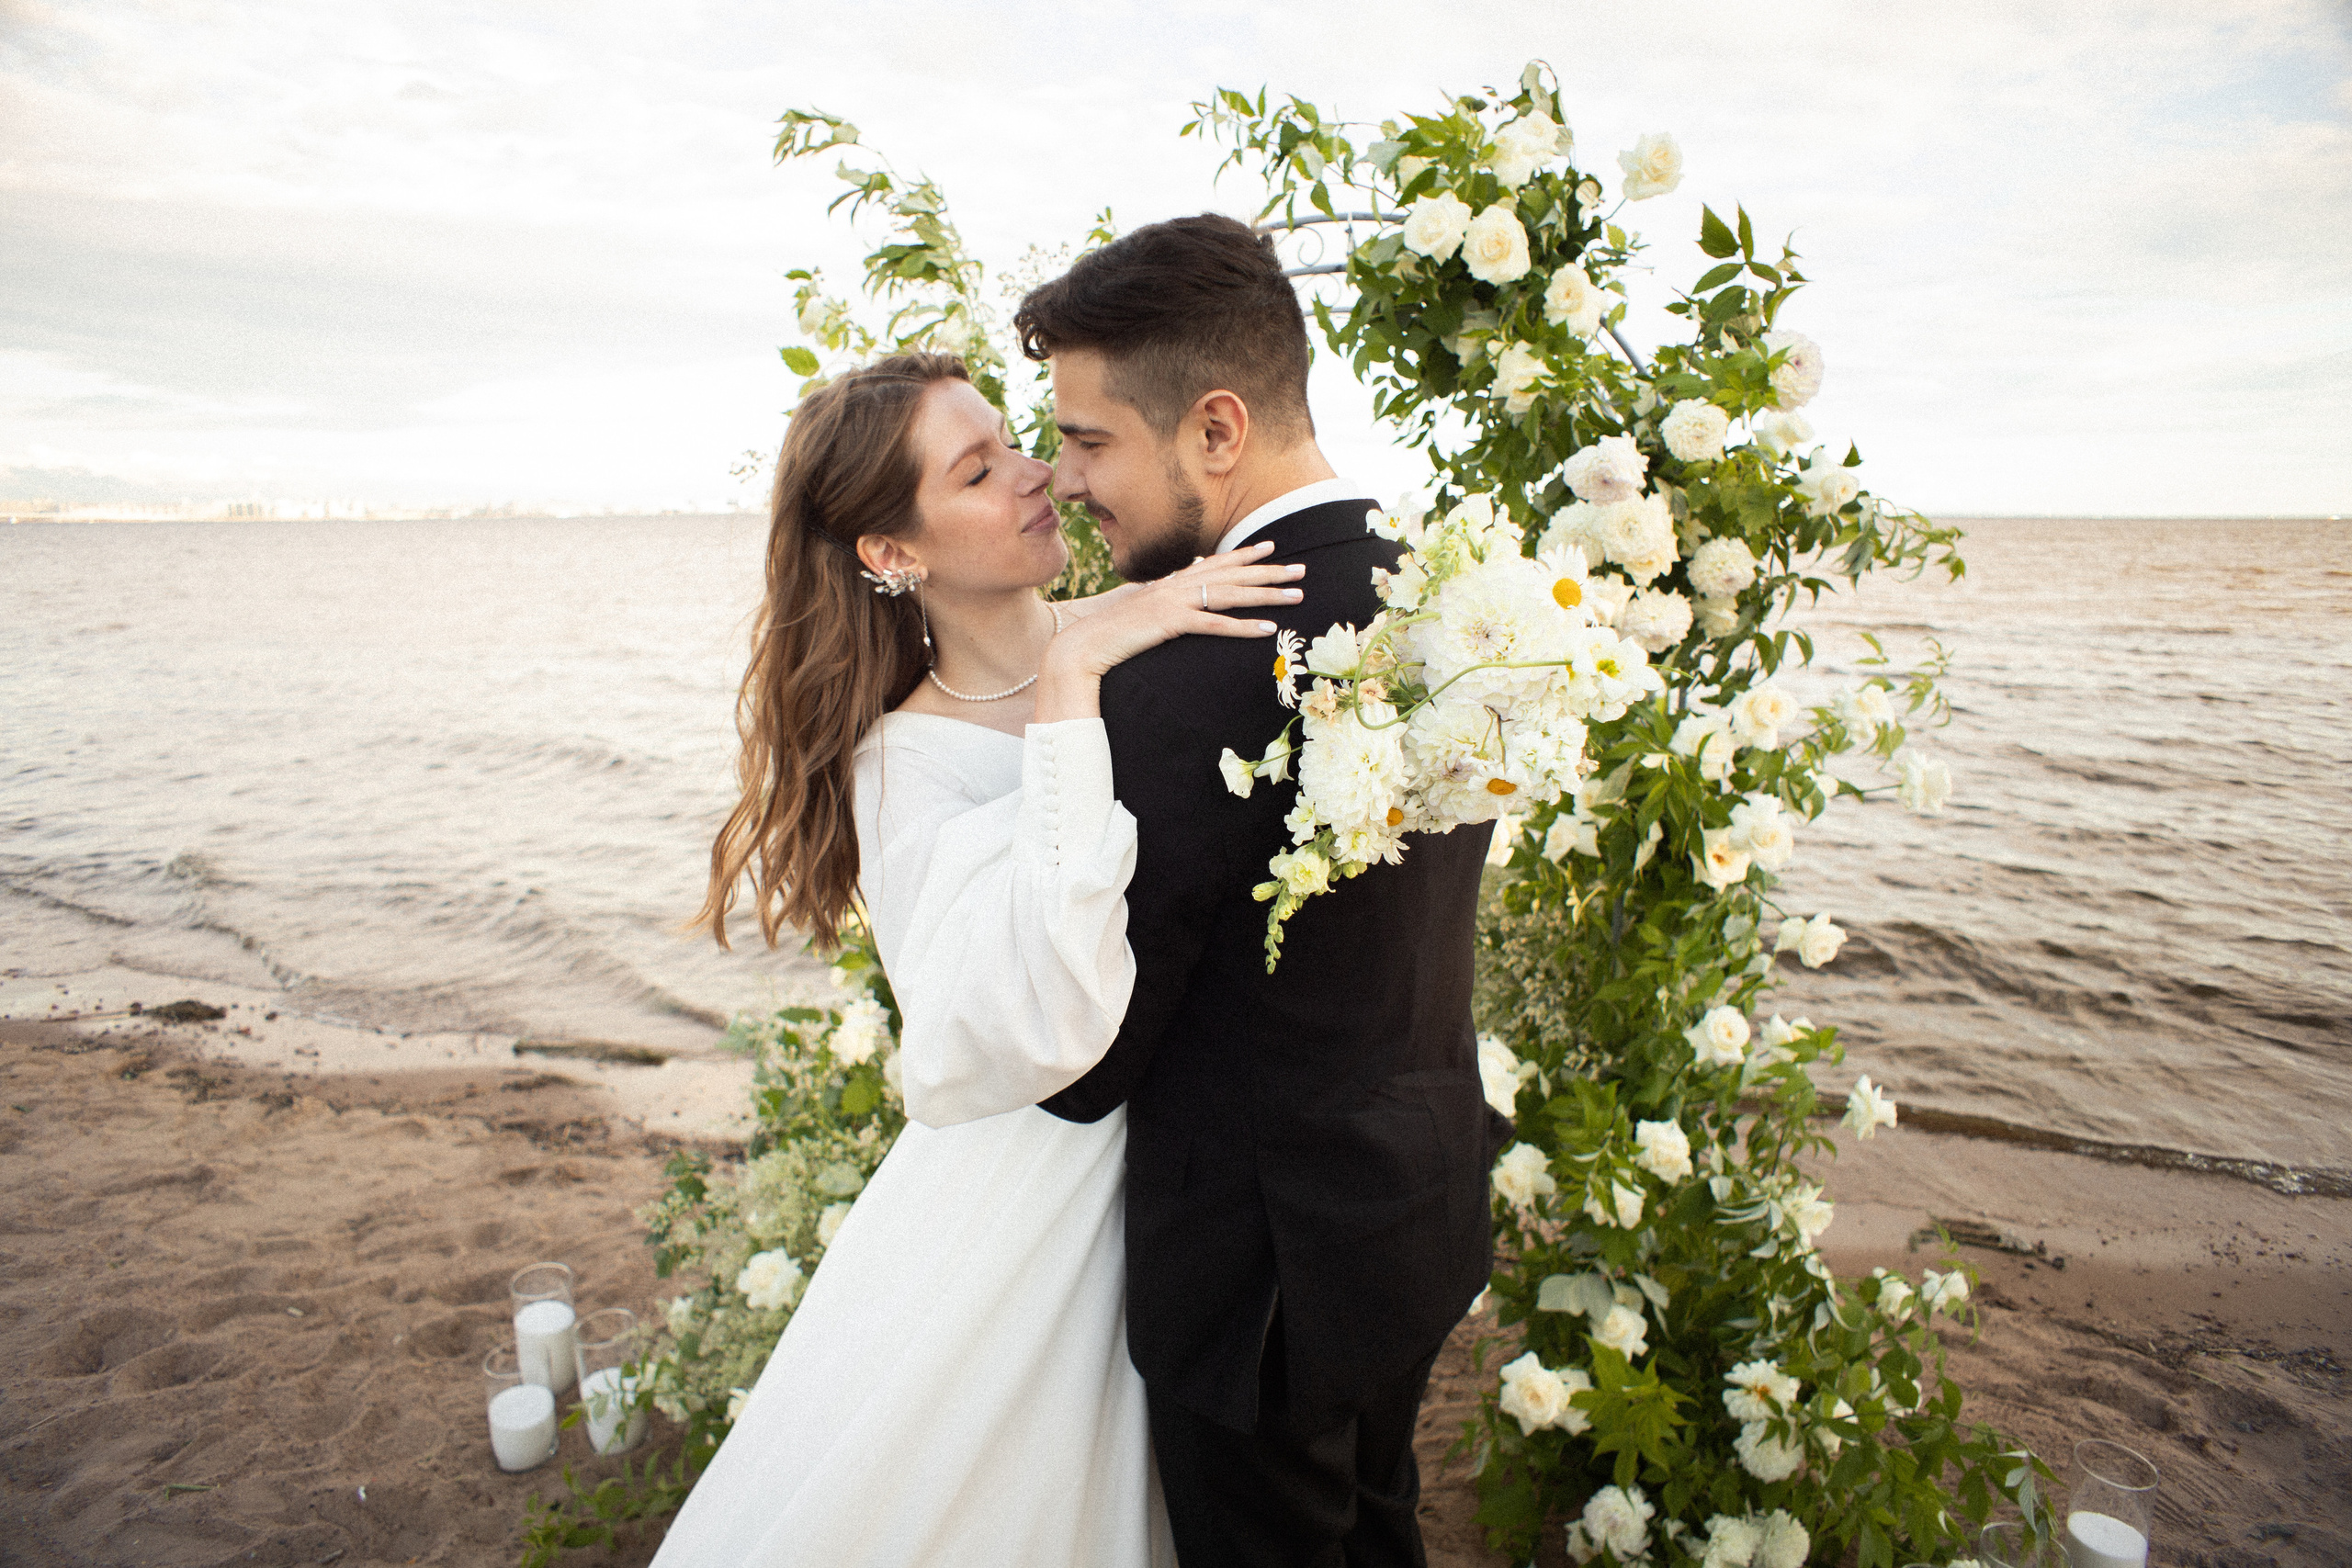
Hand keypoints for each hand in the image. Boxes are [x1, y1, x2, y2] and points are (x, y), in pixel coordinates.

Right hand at [1033, 543, 1303, 720]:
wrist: (1083, 645)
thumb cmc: (1110, 634)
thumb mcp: (1140, 611)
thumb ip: (1162, 600)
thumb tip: (1180, 590)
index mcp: (1170, 583)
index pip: (1215, 564)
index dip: (1244, 555)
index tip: (1271, 548)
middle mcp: (1175, 585)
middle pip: (1232, 575)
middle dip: (1269, 572)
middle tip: (1301, 570)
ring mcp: (1173, 602)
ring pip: (1231, 595)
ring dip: (1267, 595)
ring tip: (1296, 596)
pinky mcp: (1170, 623)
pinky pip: (1215, 625)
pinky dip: (1243, 626)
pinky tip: (1267, 629)